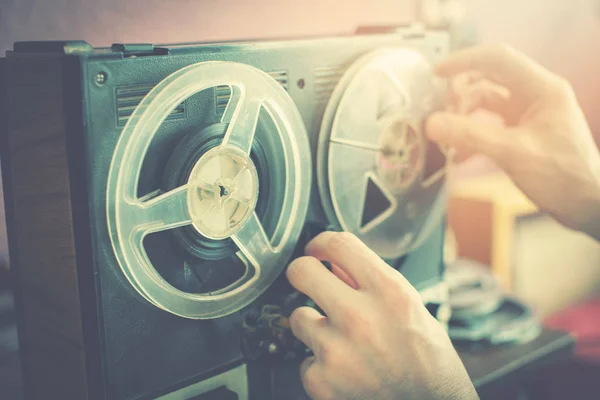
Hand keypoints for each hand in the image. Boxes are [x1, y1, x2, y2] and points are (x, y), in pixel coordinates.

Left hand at [286, 232, 477, 399]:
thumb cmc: (429, 362)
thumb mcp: (410, 309)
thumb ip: (373, 282)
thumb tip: (338, 264)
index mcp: (388, 293)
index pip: (338, 244)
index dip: (321, 243)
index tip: (317, 250)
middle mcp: (360, 317)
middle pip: (302, 271)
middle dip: (303, 274)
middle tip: (309, 284)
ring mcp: (337, 350)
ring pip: (298, 316)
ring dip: (313, 326)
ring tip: (341, 342)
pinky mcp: (322, 380)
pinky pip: (304, 359)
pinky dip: (320, 365)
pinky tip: (344, 370)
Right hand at [426, 43, 599, 239]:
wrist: (587, 207)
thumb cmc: (563, 177)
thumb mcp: (514, 153)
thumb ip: (471, 136)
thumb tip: (432, 123)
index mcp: (542, 89)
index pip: (498, 59)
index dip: (465, 61)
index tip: (437, 74)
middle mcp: (535, 96)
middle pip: (488, 80)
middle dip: (462, 96)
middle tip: (443, 115)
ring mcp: (528, 115)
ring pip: (485, 104)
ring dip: (464, 118)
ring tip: (449, 138)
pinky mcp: (521, 134)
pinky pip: (488, 126)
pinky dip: (471, 137)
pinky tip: (460, 156)